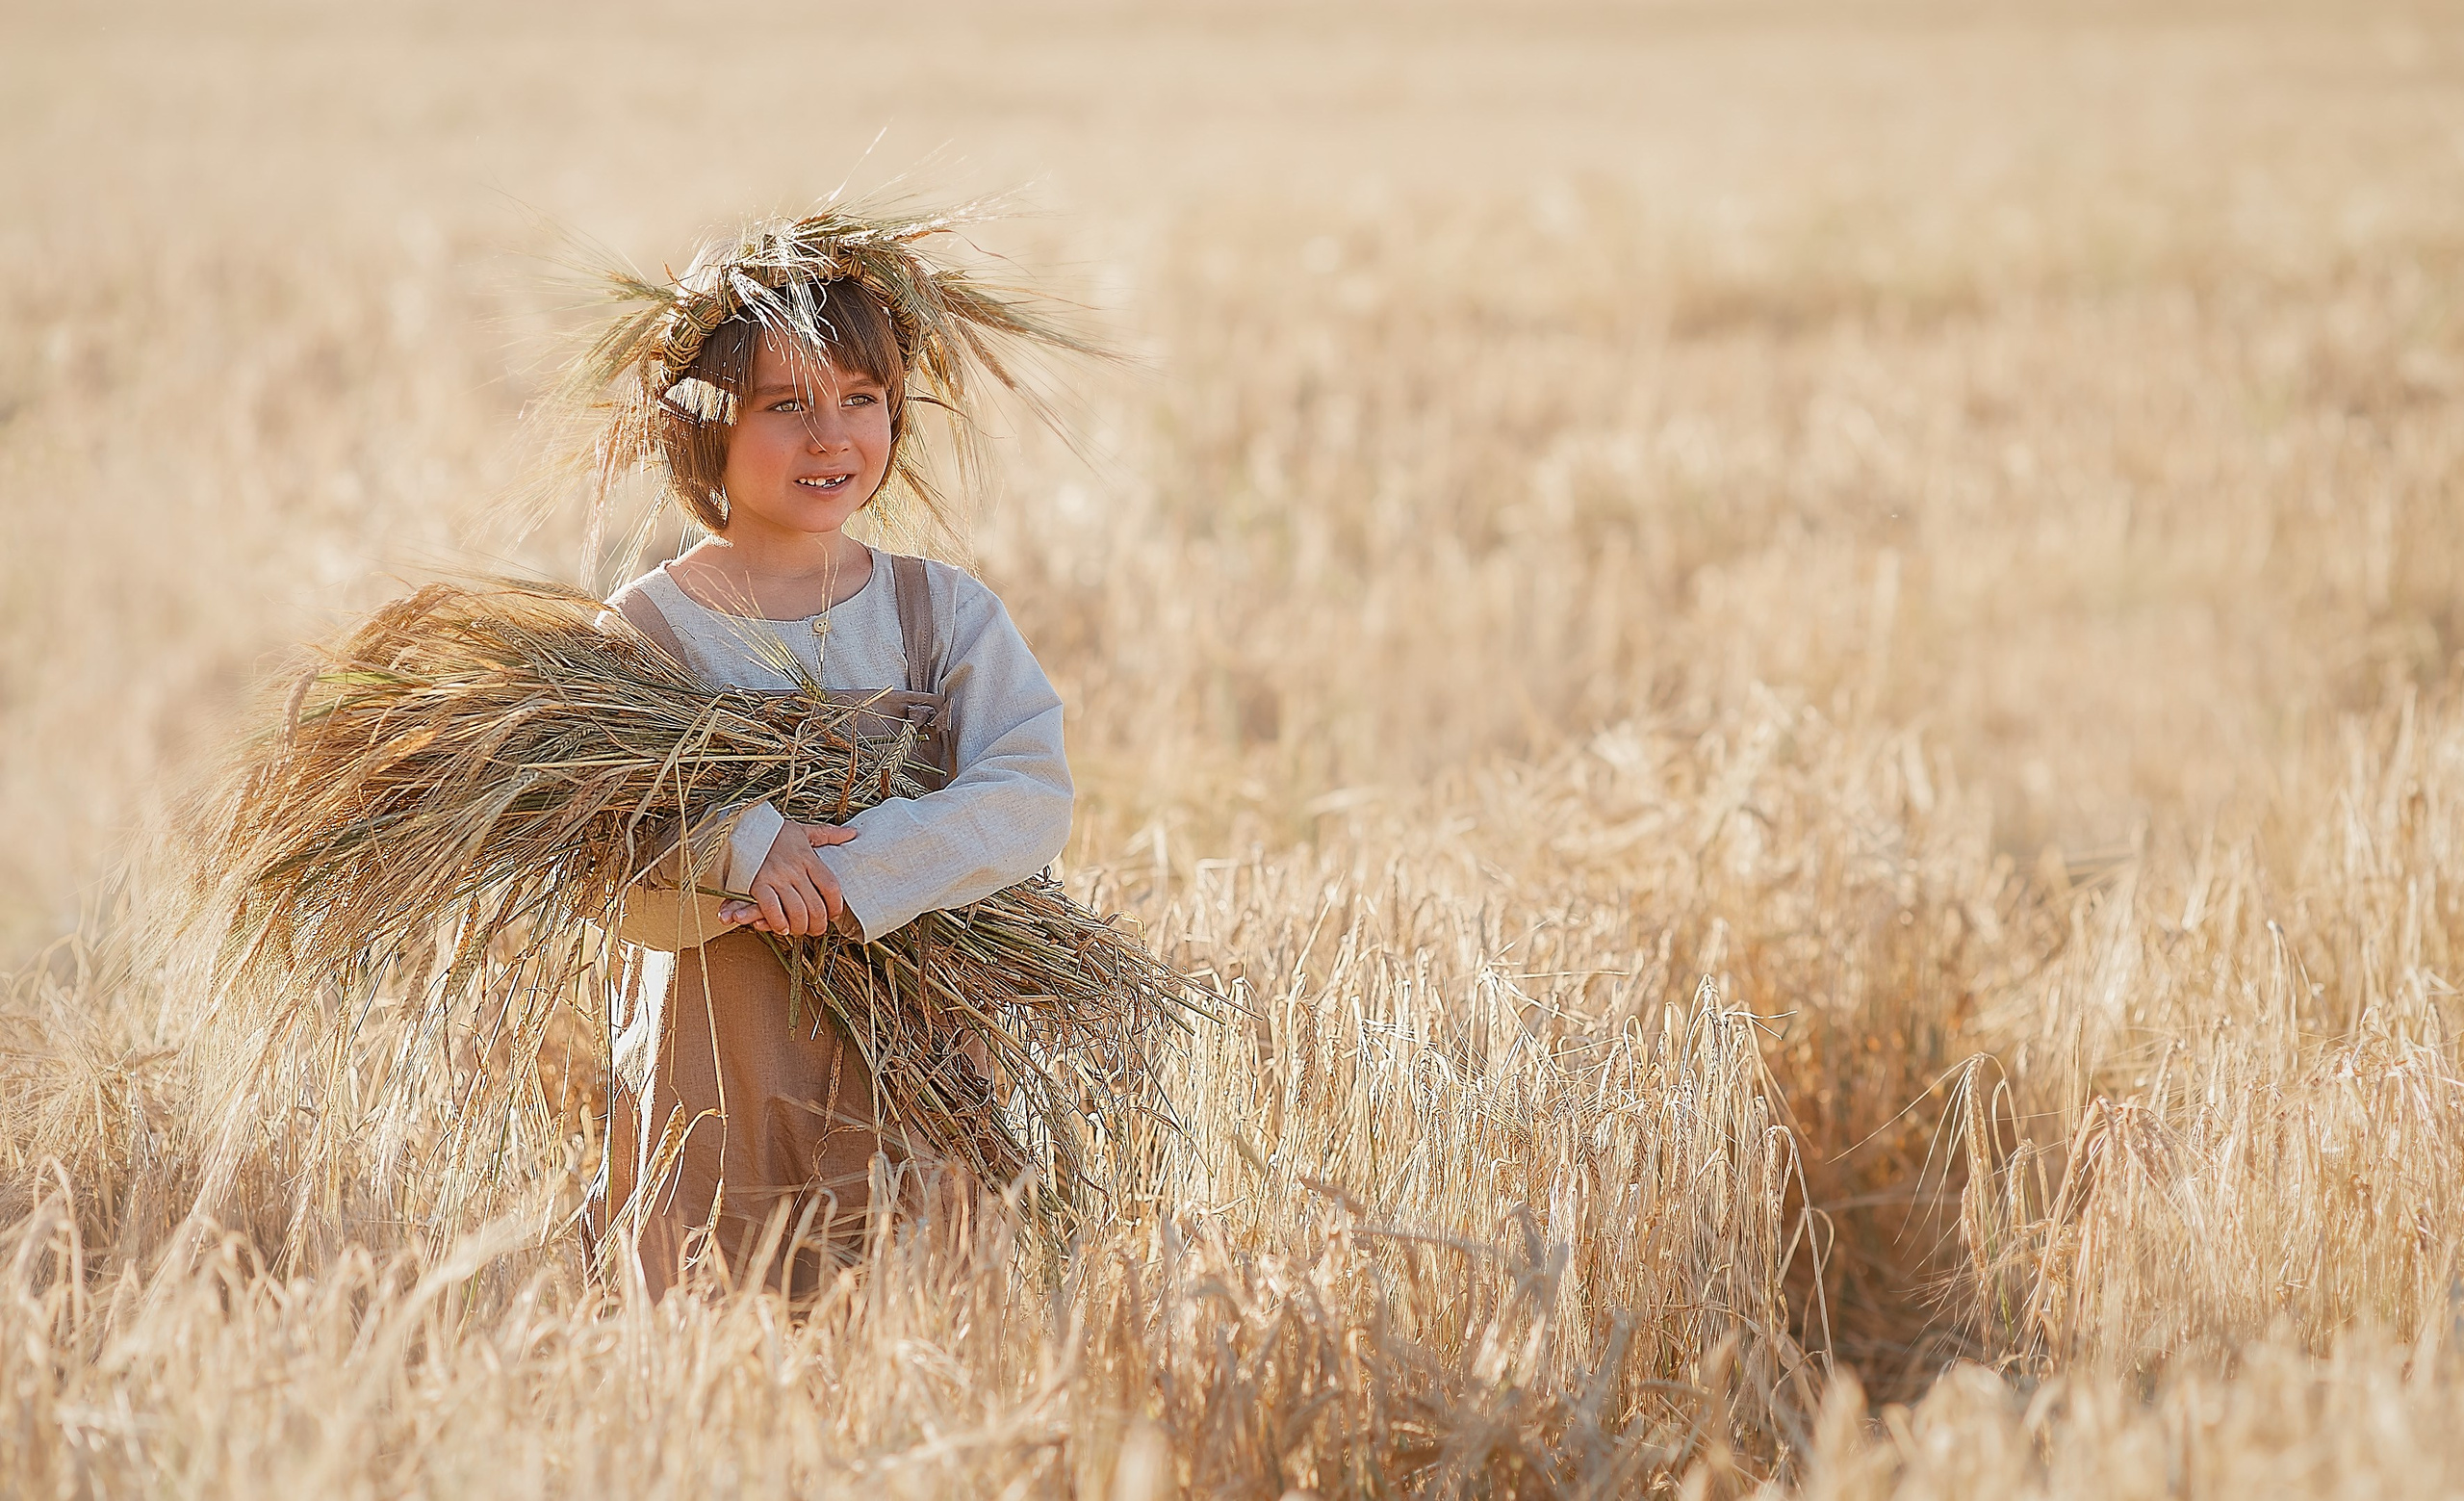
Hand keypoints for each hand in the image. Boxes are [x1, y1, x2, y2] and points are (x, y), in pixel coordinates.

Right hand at [721, 821, 857, 936]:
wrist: (742, 828)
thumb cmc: (772, 832)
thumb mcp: (802, 830)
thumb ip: (827, 834)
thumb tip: (852, 834)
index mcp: (808, 857)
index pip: (831, 887)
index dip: (836, 906)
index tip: (834, 914)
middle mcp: (794, 869)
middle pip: (816, 906)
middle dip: (818, 924)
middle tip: (816, 929)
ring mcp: (776, 877)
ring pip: (797, 911)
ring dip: (800, 927)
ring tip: (799, 930)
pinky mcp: (757, 884)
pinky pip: (772, 909)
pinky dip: (778, 923)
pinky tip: (781, 927)